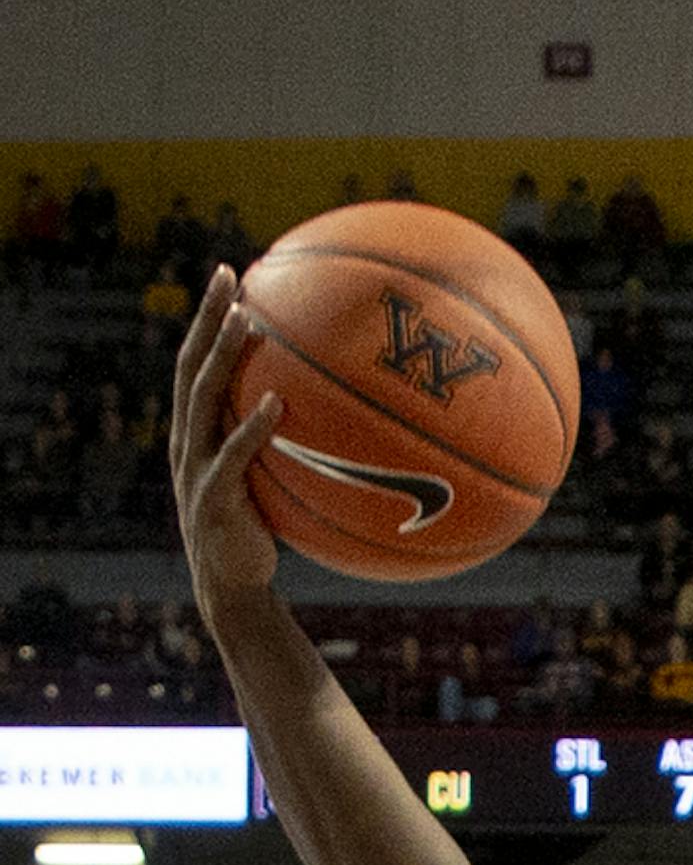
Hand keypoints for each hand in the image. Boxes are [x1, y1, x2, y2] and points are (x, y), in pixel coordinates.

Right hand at [169, 263, 280, 620]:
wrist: (234, 590)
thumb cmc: (258, 531)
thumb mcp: (266, 479)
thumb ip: (282, 441)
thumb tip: (335, 408)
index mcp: (195, 431)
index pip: (195, 360)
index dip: (206, 316)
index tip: (230, 274)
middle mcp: (186, 441)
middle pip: (191, 365)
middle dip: (207, 317)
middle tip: (229, 276)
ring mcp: (194, 469)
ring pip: (202, 400)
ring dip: (222, 357)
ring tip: (245, 322)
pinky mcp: (212, 501)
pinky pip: (233, 457)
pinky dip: (253, 429)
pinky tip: (278, 405)